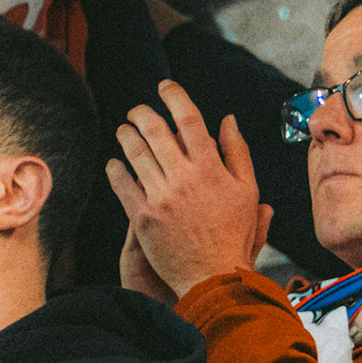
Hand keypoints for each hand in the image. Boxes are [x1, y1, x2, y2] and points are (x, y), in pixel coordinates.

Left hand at [107, 82, 270, 298]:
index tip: (165, 87)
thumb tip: (228, 120)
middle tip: (137, 111)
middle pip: (156, 131)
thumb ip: (237, 152)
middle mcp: (184, 178)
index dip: (174, 97)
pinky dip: (116, 170)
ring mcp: (161, 197)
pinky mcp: (143, 217)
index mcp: (211, 168)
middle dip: (142, 114)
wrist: (214, 275)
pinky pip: (123, 185)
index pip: (189, 120)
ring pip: (136, 154)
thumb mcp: (247, 190)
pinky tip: (114, 163)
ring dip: (127, 136)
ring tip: (124, 130)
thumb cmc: (234, 233)